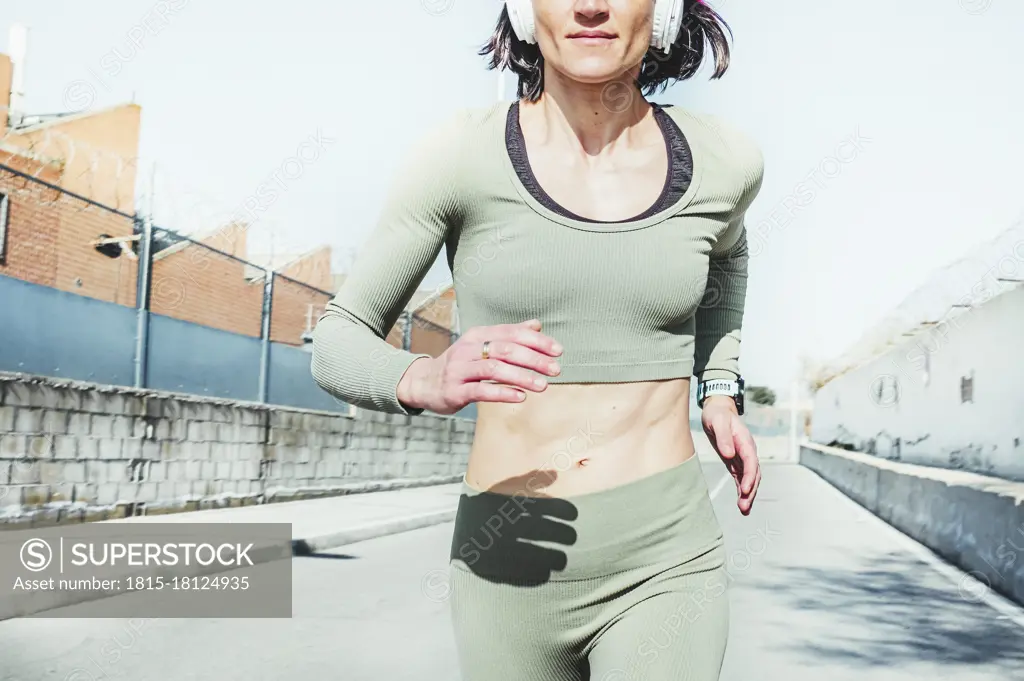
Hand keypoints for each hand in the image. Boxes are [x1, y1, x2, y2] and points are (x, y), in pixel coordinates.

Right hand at [397, 319, 561, 415]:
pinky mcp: (455, 390)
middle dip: (534, 359)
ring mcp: (460, 370)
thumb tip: (537, 325)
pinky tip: (521, 396)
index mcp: (478, 335)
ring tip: (543, 385)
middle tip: (555, 369)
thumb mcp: (481, 345)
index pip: (511, 333)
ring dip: (522, 376)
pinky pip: (481, 390)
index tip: (558, 351)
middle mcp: (468, 349)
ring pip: (495, 369)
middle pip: (506, 349)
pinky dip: (503, 393)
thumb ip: (508, 335)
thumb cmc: (460, 364)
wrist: (424, 383)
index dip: (537, 341)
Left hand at [701, 396, 759, 515]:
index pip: (751, 461)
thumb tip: (729, 455)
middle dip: (750, 491)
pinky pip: (741, 478)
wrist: (718, 410)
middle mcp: (747, 451)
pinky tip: (741, 504)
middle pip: (753, 474)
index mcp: (745, 441)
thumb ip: (723, 437)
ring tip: (744, 510)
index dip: (749, 476)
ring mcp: (743, 458)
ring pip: (749, 479)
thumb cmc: (717, 415)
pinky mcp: (735, 462)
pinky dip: (742, 491)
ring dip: (748, 494)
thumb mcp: (718, 421)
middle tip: (744, 507)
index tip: (745, 489)